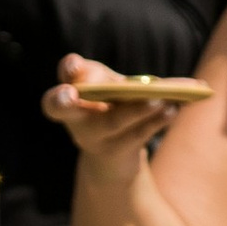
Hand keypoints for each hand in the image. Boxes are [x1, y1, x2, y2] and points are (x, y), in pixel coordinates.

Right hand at [43, 53, 184, 175]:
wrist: (113, 157)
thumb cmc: (108, 107)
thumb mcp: (104, 87)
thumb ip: (107, 78)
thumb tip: (144, 80)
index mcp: (67, 98)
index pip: (53, 89)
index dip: (62, 76)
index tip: (73, 68)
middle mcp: (74, 119)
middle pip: (61, 109)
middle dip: (62, 100)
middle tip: (68, 94)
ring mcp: (94, 138)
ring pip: (112, 122)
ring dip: (137, 109)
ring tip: (161, 98)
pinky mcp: (118, 151)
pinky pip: (137, 134)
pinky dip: (157, 120)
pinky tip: (173, 108)